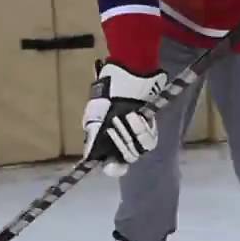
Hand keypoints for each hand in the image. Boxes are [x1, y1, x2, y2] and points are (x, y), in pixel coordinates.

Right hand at [82, 60, 166, 177]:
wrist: (128, 73)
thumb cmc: (108, 92)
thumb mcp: (94, 116)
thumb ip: (92, 138)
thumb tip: (89, 158)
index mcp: (105, 140)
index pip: (111, 164)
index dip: (113, 167)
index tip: (114, 165)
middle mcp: (123, 140)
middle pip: (127, 157)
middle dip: (121, 142)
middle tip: (115, 124)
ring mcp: (137, 134)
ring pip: (140, 149)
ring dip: (133, 134)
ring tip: (128, 116)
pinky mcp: (150, 126)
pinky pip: (150, 138)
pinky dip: (142, 128)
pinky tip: (136, 115)